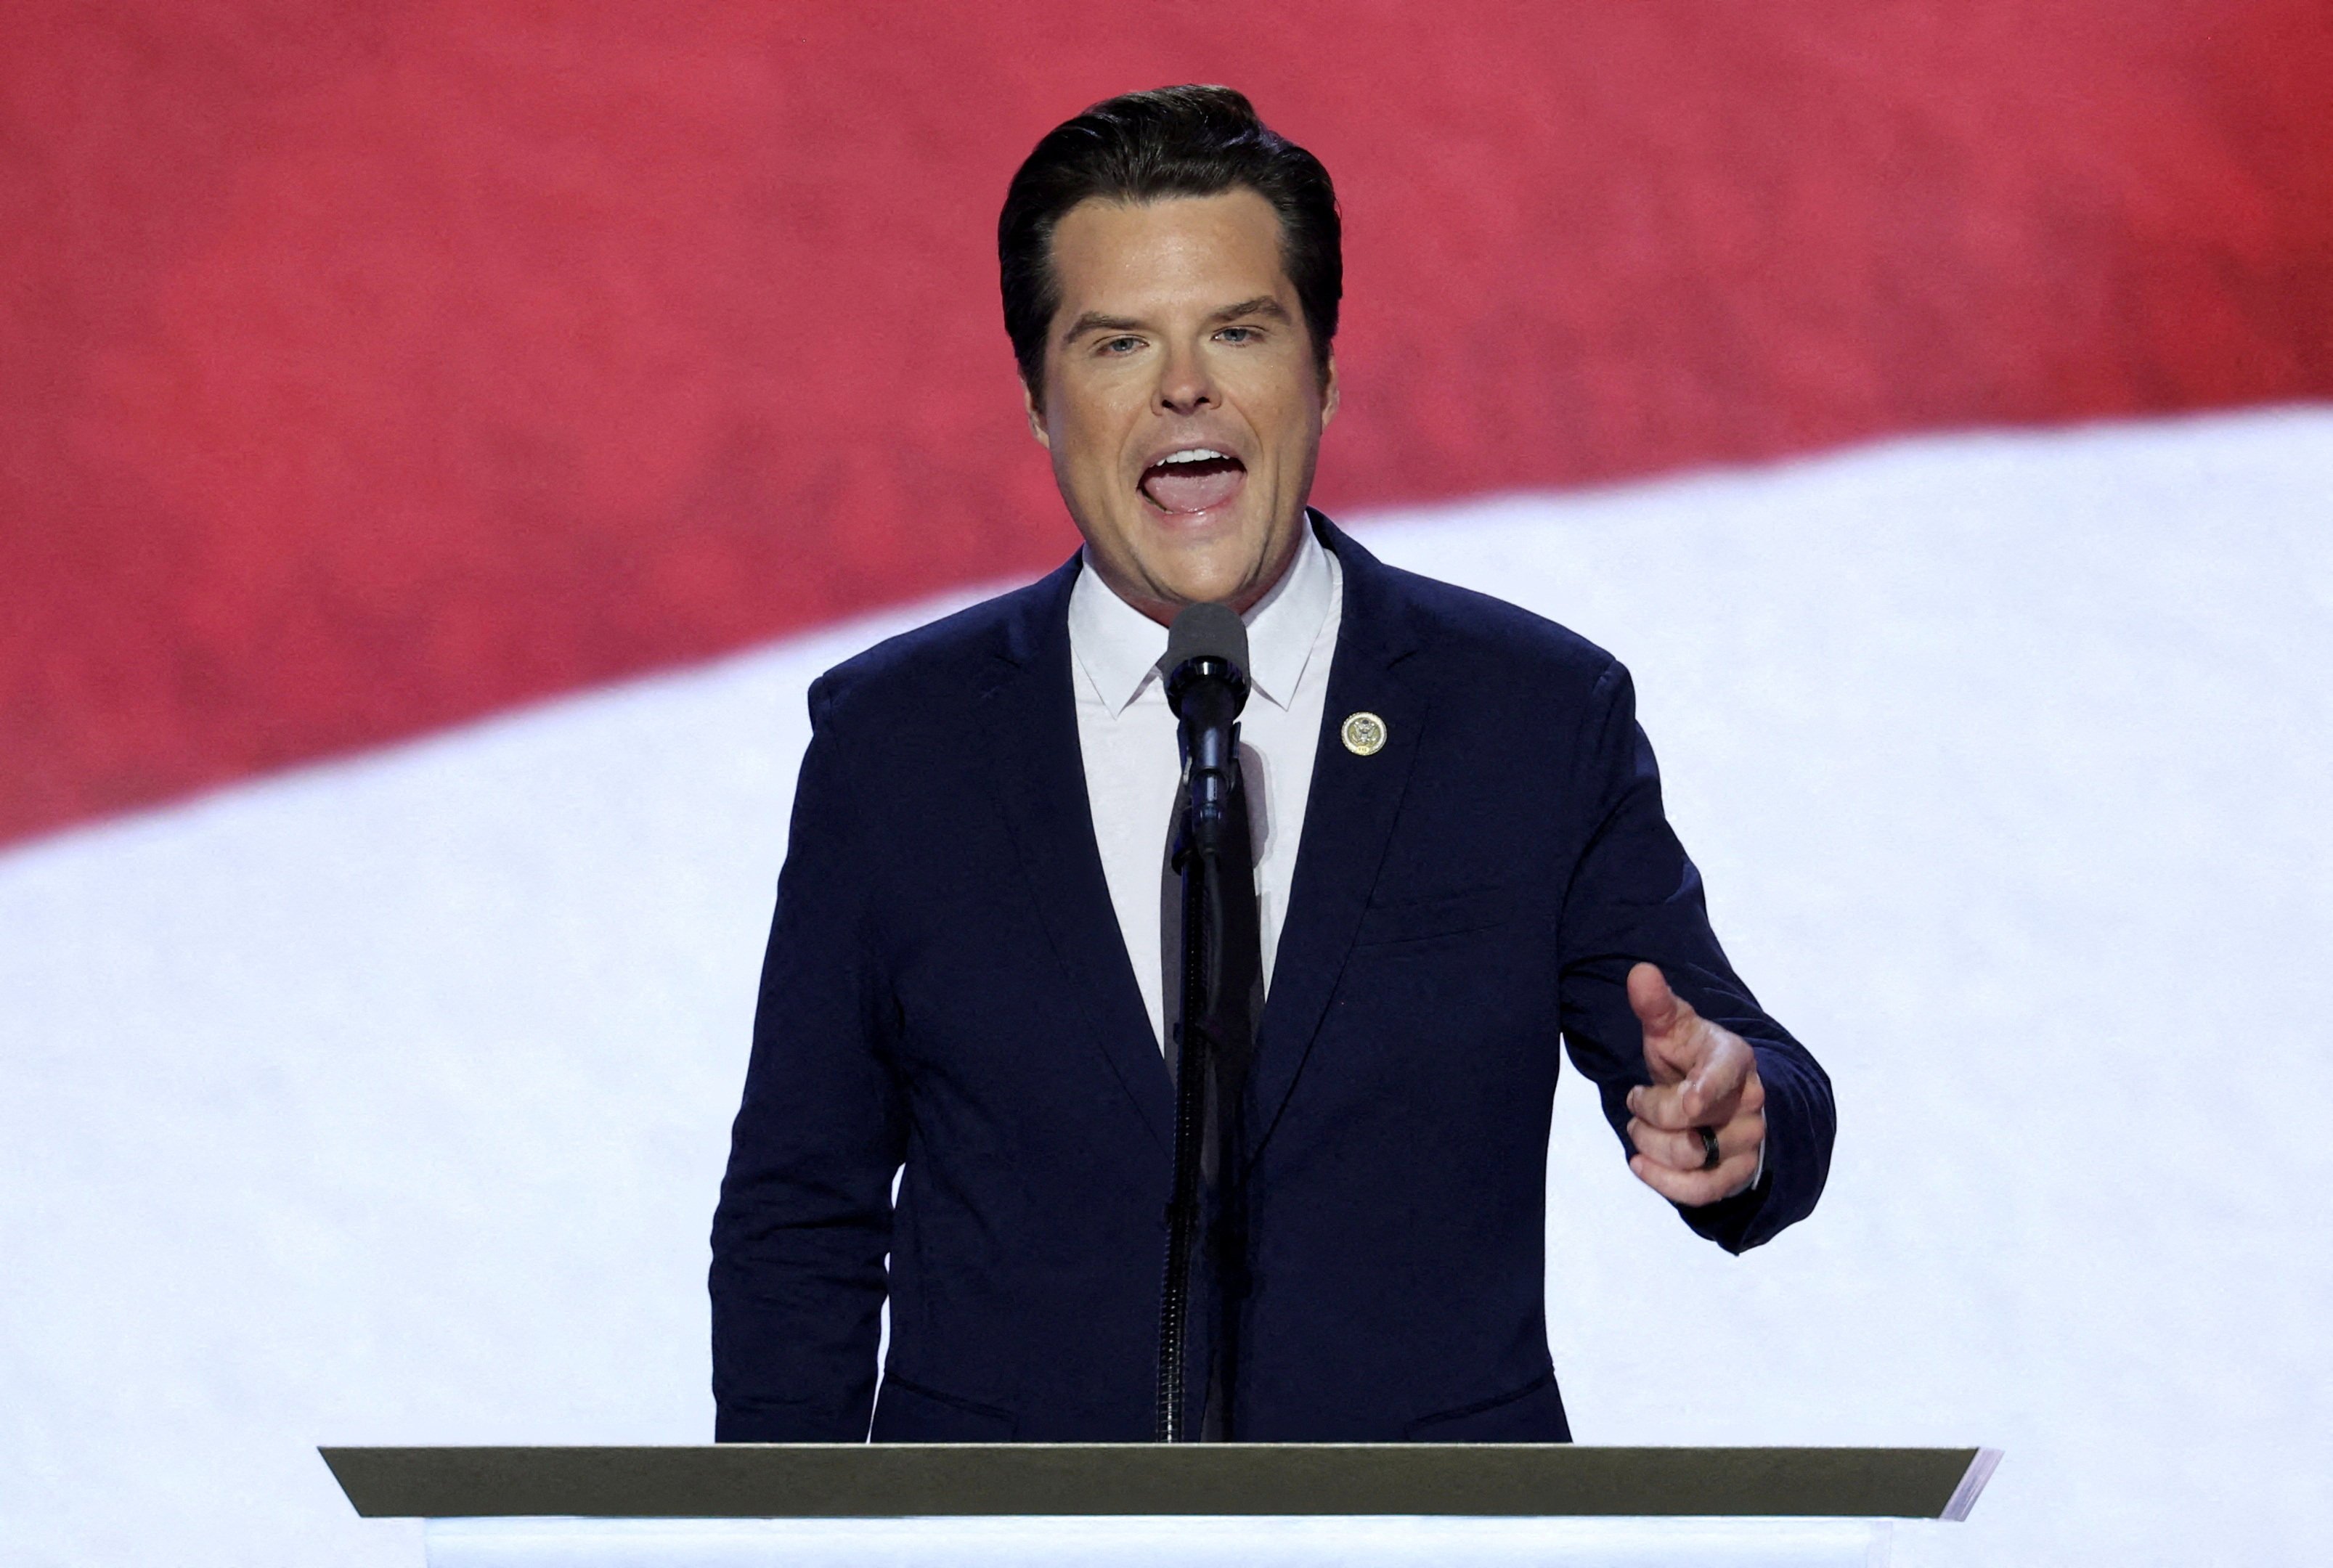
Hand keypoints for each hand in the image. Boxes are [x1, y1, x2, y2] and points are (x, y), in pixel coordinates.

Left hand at [1623, 962, 1764, 1205]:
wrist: (1715, 1096)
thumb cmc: (1688, 1058)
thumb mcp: (1672, 1028)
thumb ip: (1656, 1004)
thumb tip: (1640, 972)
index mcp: (1735, 1058)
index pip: (1727, 1074)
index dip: (1708, 1090)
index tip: (1689, 1101)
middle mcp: (1750, 1102)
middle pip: (1689, 1120)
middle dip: (1648, 1112)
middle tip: (1636, 1101)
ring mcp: (1747, 1141)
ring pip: (1690, 1156)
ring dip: (1650, 1144)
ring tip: (1639, 1129)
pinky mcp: (1738, 1174)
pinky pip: (1702, 1192)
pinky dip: (1665, 1183)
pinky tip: (1639, 1165)